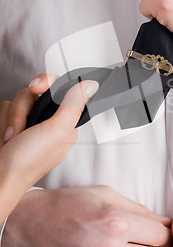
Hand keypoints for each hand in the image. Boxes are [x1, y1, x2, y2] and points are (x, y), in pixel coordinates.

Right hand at [0, 76, 98, 221]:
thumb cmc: (27, 163)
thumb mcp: (57, 132)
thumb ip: (74, 105)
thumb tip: (90, 85)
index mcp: (64, 124)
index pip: (61, 89)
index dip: (48, 83)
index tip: (36, 86)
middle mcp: (47, 122)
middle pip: (35, 92)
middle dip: (23, 109)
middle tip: (21, 128)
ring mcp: (27, 123)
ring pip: (18, 100)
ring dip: (11, 120)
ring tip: (12, 140)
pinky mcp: (10, 125)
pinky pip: (4, 108)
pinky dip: (2, 124)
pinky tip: (5, 141)